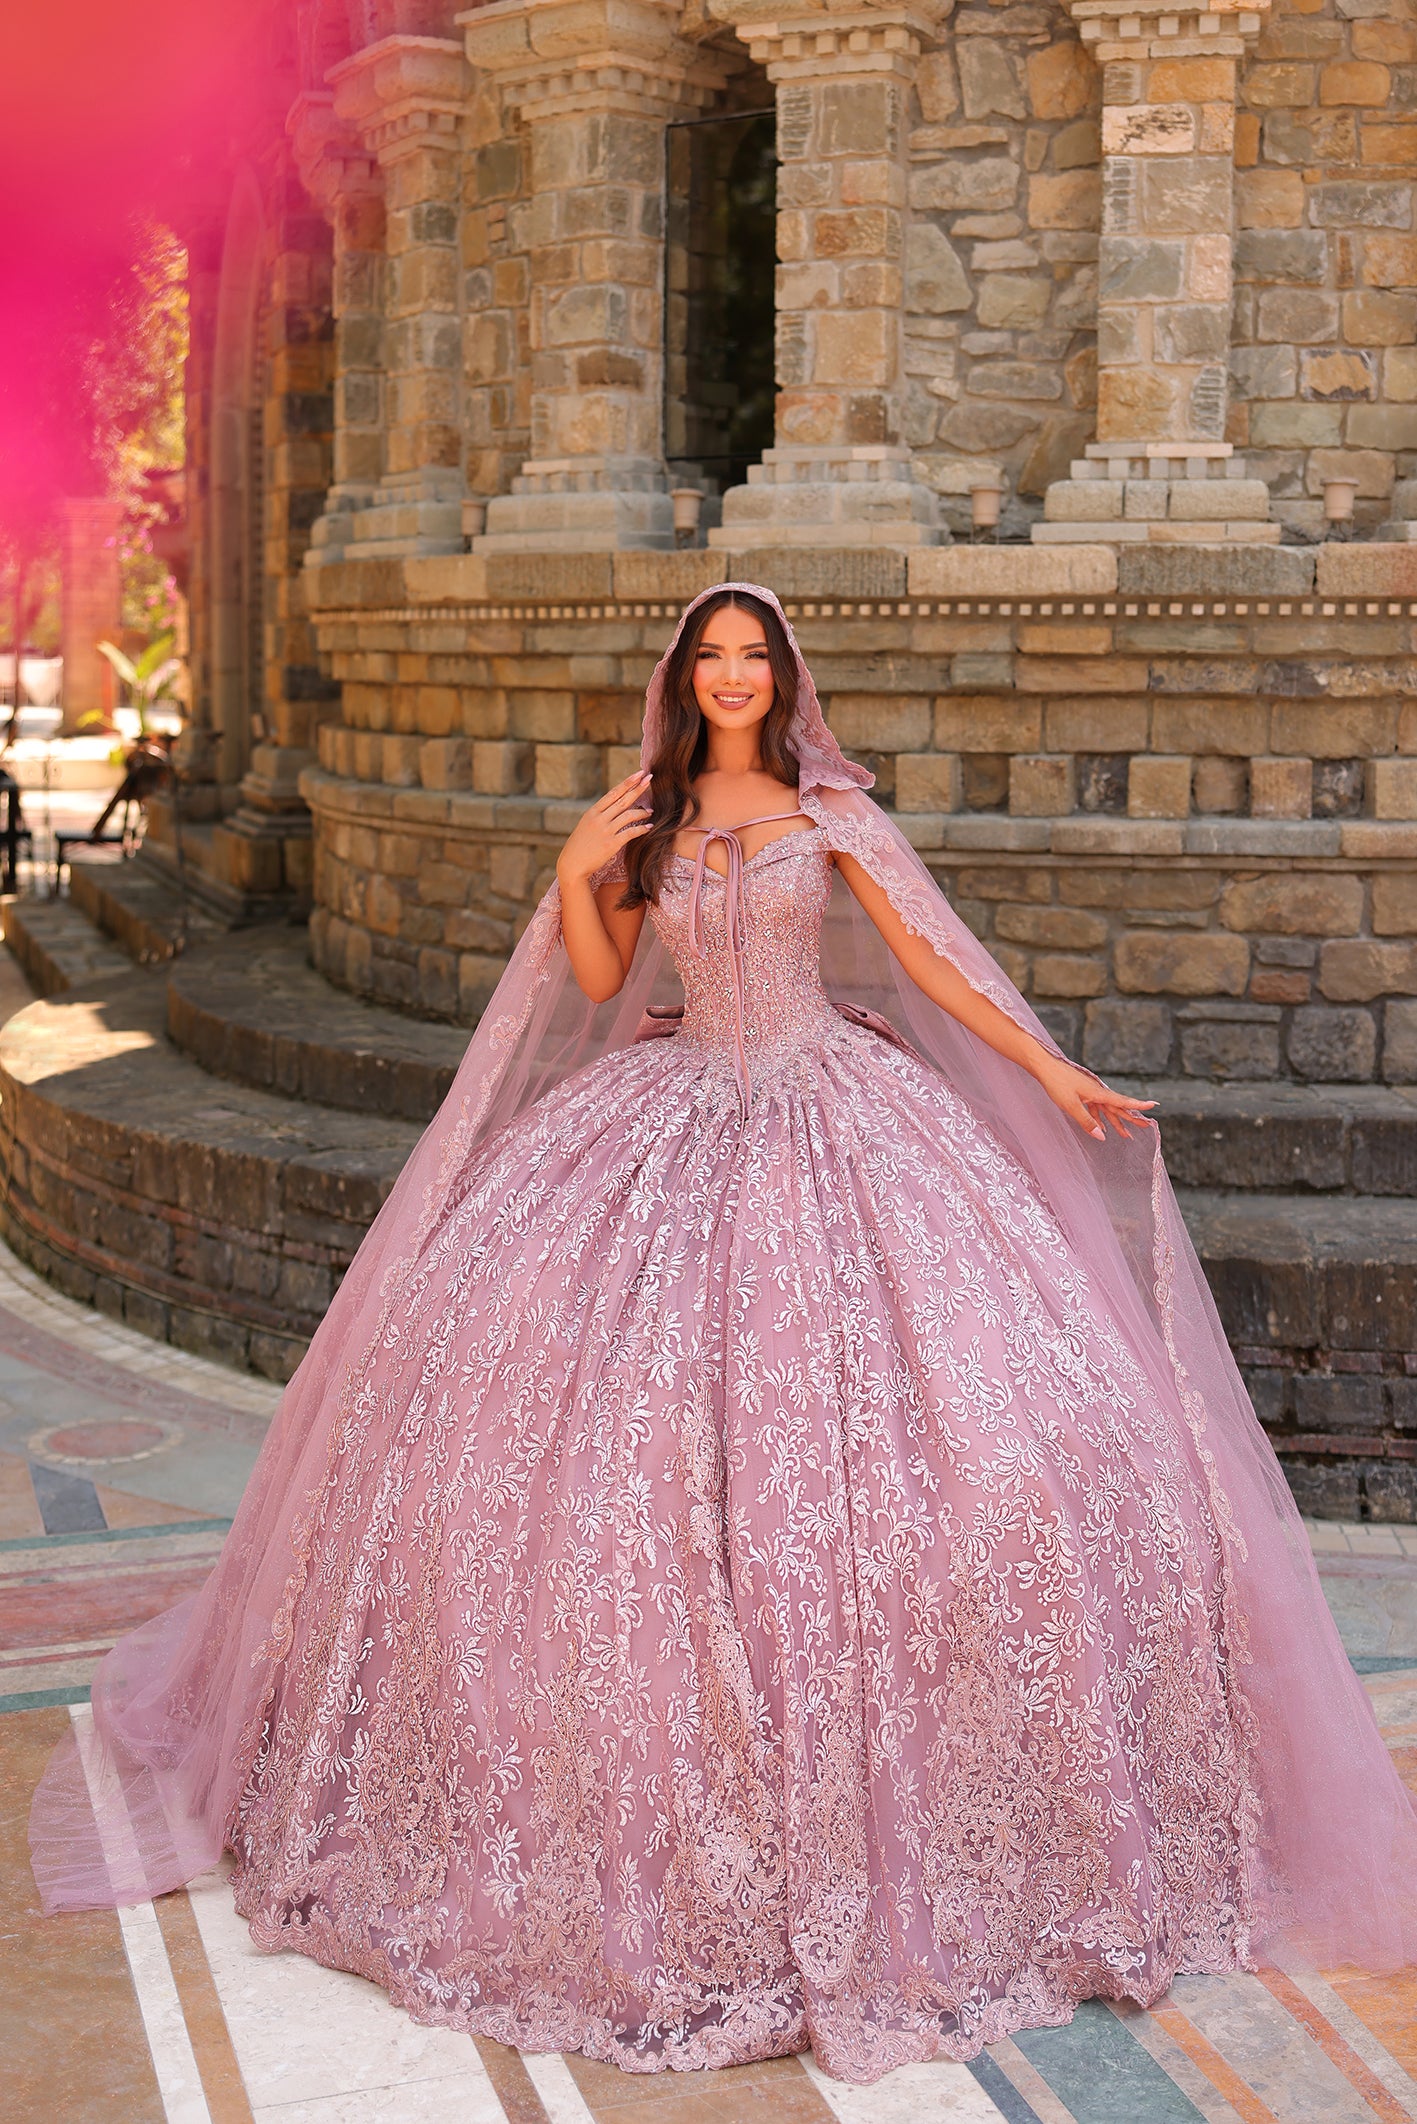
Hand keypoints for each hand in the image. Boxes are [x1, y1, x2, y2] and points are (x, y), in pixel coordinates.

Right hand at [556, 770, 653, 885]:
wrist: (572, 865)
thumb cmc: (579, 846)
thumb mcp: (586, 825)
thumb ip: (599, 816)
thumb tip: (614, 807)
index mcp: (592, 812)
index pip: (613, 793)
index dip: (627, 782)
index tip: (638, 774)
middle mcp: (599, 819)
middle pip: (623, 800)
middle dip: (638, 788)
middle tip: (649, 778)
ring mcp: (605, 831)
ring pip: (629, 815)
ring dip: (643, 812)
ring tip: (651, 811)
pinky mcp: (611, 844)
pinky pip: (631, 832)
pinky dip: (642, 829)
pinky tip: (649, 827)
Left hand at [1033, 1054, 1156, 1141]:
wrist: (1044, 1067)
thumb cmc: (1057, 1084)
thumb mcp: (1071, 1106)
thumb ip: (1087, 1122)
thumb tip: (1102, 1136)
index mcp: (1098, 1093)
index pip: (1123, 1101)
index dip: (1138, 1105)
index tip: (1153, 1106)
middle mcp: (1097, 1092)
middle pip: (1118, 1107)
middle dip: (1132, 1118)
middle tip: (1146, 1126)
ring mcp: (1090, 1093)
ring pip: (1107, 1110)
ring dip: (1116, 1122)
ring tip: (1126, 1134)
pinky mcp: (1082, 1093)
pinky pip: (1095, 1109)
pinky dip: (1100, 1118)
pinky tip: (1102, 1127)